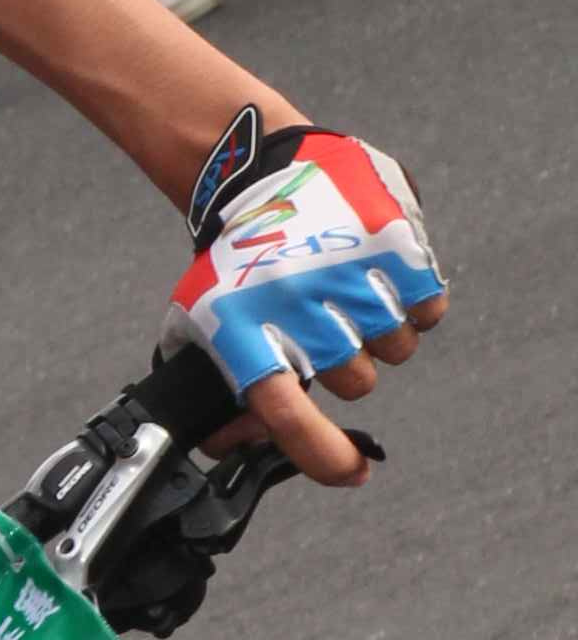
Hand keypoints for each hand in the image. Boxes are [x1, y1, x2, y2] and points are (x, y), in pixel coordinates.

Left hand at [168, 115, 443, 484]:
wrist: (263, 167)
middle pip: (356, 382)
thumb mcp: (211, 319)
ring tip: (347, 285)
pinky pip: (429, 311)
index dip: (322, 455)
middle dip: (347, 360)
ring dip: (380, 328)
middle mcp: (300, 309)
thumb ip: (226, 389)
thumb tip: (230, 446)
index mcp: (249, 330)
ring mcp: (353, 278)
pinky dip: (413, 299)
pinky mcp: (398, 248)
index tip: (352, 472)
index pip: (287, 415)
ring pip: (395, 349)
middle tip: (323, 316)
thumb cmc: (241, 258)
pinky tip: (380, 272)